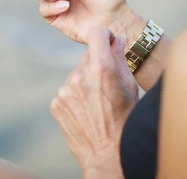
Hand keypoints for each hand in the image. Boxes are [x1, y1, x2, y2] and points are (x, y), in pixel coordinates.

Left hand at [50, 27, 138, 173]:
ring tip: (97, 102)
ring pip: (76, 73)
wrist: (107, 153)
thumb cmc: (125, 119)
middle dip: (96, 64)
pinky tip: (86, 110)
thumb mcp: (130, 86)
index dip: (104, 36)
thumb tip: (115, 39)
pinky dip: (75, 96)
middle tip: (107, 84)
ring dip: (85, 81)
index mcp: (101, 68)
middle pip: (87, 56)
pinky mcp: (56, 102)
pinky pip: (67, 90)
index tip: (108, 42)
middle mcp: (79, 75)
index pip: (97, 34)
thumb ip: (120, 59)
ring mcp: (65, 89)